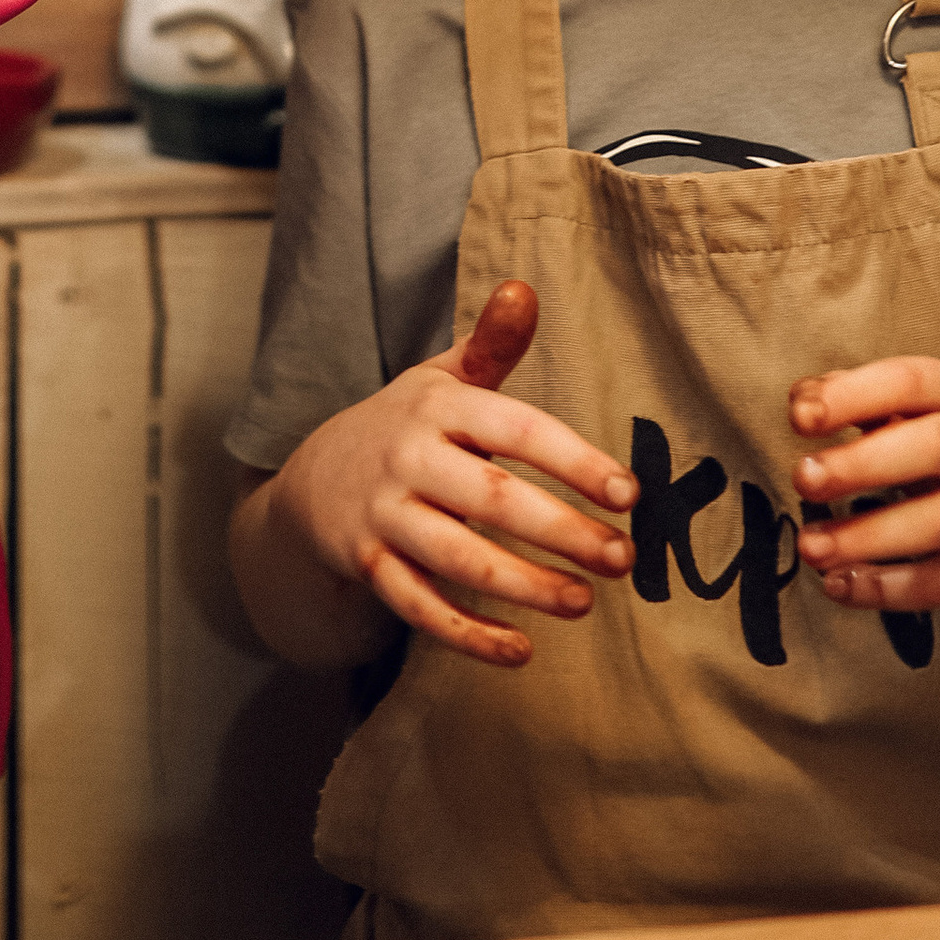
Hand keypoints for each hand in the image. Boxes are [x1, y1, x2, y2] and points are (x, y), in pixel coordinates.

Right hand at [269, 282, 637, 668]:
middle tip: (622, 560)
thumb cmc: (408, 427)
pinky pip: (419, 608)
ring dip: (523, 585)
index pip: (515, 429)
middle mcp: (408, 457)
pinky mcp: (368, 567)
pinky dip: (468, 635)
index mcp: (437, 406)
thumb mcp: (442, 379)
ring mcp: (383, 515)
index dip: (573, 461)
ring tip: (583, 603)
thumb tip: (524, 288)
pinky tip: (521, 651)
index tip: (628, 494)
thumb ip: (491, 343)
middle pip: (490, 498)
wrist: (311, 479)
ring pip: (456, 558)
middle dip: (560, 531)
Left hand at [790, 354, 939, 612]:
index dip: (854, 395)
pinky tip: (842, 586)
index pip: (910, 381)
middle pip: (933, 447)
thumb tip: (802, 400)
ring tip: (812, 548)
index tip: (799, 416)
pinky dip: (894, 589)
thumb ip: (857, 399)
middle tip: (803, 480)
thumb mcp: (916, 410)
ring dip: (871, 537)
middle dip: (863, 464)